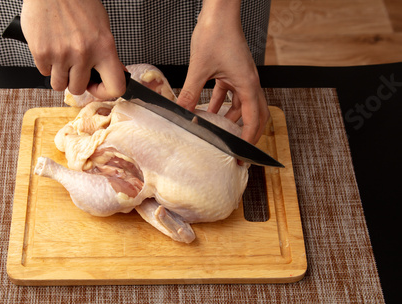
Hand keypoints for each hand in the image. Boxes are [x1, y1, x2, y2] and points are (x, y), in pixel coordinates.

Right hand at [21, 0, 125, 97]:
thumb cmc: (77, 2)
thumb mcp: (101, 26)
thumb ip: (106, 52)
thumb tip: (115, 72)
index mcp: (104, 47)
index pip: (115, 87)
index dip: (106, 92)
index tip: (98, 87)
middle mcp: (84, 53)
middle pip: (78, 89)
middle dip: (75, 82)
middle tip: (74, 69)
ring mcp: (61, 54)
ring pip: (59, 85)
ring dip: (59, 76)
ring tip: (61, 59)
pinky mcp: (41, 52)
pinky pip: (44, 72)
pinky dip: (46, 64)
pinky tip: (50, 48)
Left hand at [176, 0, 268, 144]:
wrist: (218, 12)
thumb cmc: (216, 33)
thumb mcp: (199, 69)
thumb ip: (190, 93)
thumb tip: (181, 112)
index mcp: (247, 83)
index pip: (254, 119)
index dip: (249, 139)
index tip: (243, 155)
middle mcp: (249, 81)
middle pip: (256, 114)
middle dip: (248, 133)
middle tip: (239, 149)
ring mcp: (242, 76)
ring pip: (242, 105)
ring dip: (232, 119)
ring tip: (220, 133)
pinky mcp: (232, 71)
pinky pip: (230, 94)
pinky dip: (221, 105)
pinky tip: (208, 111)